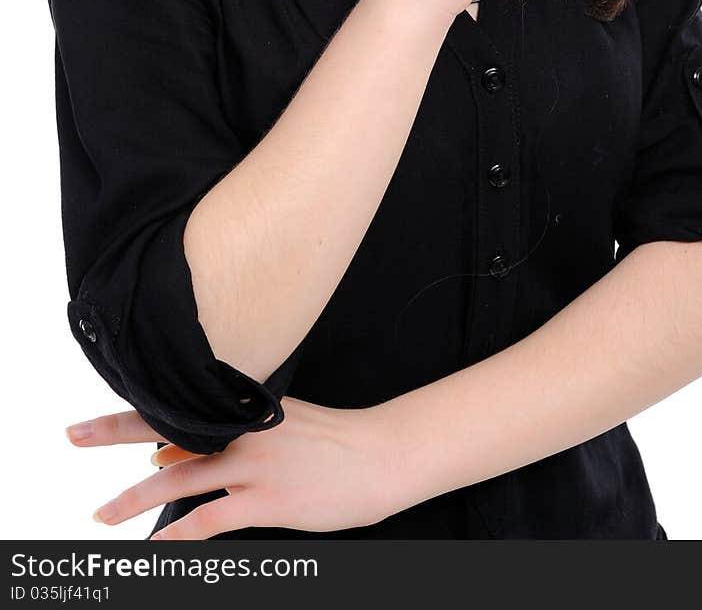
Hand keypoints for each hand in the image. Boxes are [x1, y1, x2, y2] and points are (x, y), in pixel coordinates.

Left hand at [66, 396, 401, 537]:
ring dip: (135, 498)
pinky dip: (180, 536)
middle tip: (73, 435)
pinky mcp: (267, 500)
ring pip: (180, 480)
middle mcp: (242, 429)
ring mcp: (254, 464)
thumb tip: (163, 453)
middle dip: (114, 431)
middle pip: (166, 428)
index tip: (96, 411)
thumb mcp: (276, 423)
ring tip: (102, 514)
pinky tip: (158, 548)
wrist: (378, 455)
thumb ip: (221, 436)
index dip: (135, 407)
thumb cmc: (329, 441)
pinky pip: (211, 520)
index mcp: (244, 406)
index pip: (178, 402)